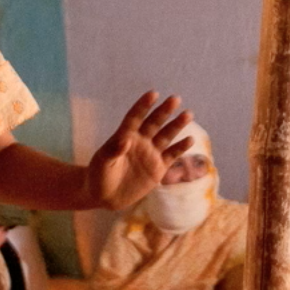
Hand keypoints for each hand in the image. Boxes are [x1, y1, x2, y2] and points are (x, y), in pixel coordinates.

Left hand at [86, 92, 193, 210]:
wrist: (105, 196)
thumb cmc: (99, 176)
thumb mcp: (102, 163)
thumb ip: (113, 150)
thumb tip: (125, 139)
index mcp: (124, 136)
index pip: (135, 117)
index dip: (143, 106)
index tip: (152, 93)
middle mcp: (140, 141)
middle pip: (153, 123)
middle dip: (164, 111)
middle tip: (175, 98)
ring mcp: (150, 153)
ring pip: (166, 136)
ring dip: (176, 125)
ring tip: (187, 114)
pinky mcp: (158, 168)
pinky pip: (171, 155)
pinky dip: (180, 148)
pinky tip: (190, 140)